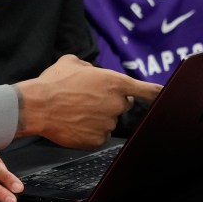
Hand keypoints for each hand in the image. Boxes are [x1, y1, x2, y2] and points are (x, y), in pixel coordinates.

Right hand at [15, 55, 160, 148]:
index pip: (148, 90)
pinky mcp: (98, 139)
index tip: (167, 96)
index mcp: (115, 82)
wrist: (36, 106)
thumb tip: (91, 70)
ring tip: (76, 110)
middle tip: (89, 99)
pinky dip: (89, 131)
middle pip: (124, 105)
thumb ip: (89, 66)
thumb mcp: (71, 62)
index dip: (158, 93)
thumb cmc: (53, 83)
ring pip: (110, 121)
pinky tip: (74, 122)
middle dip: (111, 102)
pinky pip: (99, 135)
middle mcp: (116, 104)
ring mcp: (108, 123)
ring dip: (98, 117)